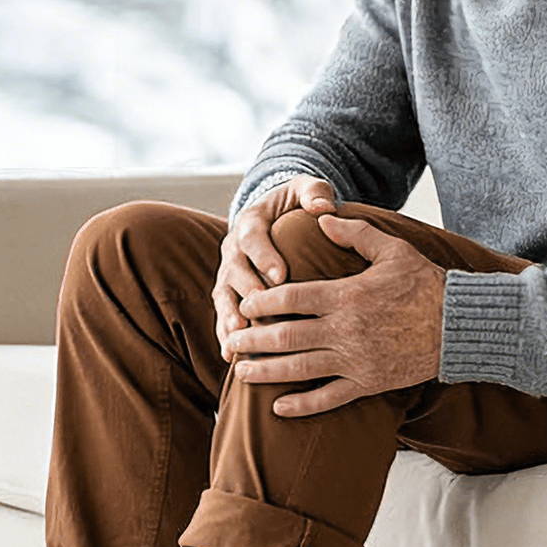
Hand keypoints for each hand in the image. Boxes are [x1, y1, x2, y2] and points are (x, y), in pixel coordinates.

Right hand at [214, 175, 337, 363]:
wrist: (276, 214)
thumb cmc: (297, 203)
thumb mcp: (305, 189)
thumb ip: (314, 192)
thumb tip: (323, 206)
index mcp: (251, 221)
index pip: (253, 237)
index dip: (264, 256)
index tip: (281, 275)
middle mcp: (234, 248)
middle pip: (234, 270)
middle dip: (247, 290)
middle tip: (261, 309)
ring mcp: (228, 272)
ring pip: (224, 296)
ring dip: (230, 317)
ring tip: (239, 337)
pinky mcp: (229, 293)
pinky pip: (223, 314)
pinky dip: (225, 334)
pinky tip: (231, 356)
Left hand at [226, 213, 446, 416]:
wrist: (458, 325)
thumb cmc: (425, 283)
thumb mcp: (392, 249)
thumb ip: (354, 234)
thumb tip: (322, 218)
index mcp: (347, 295)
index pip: (291, 298)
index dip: (262, 301)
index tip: (245, 302)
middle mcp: (345, 330)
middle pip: (286, 336)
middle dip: (253, 339)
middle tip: (230, 340)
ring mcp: (355, 360)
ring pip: (300, 369)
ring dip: (267, 371)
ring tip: (241, 371)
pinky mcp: (368, 382)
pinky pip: (329, 398)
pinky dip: (302, 405)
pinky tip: (278, 408)